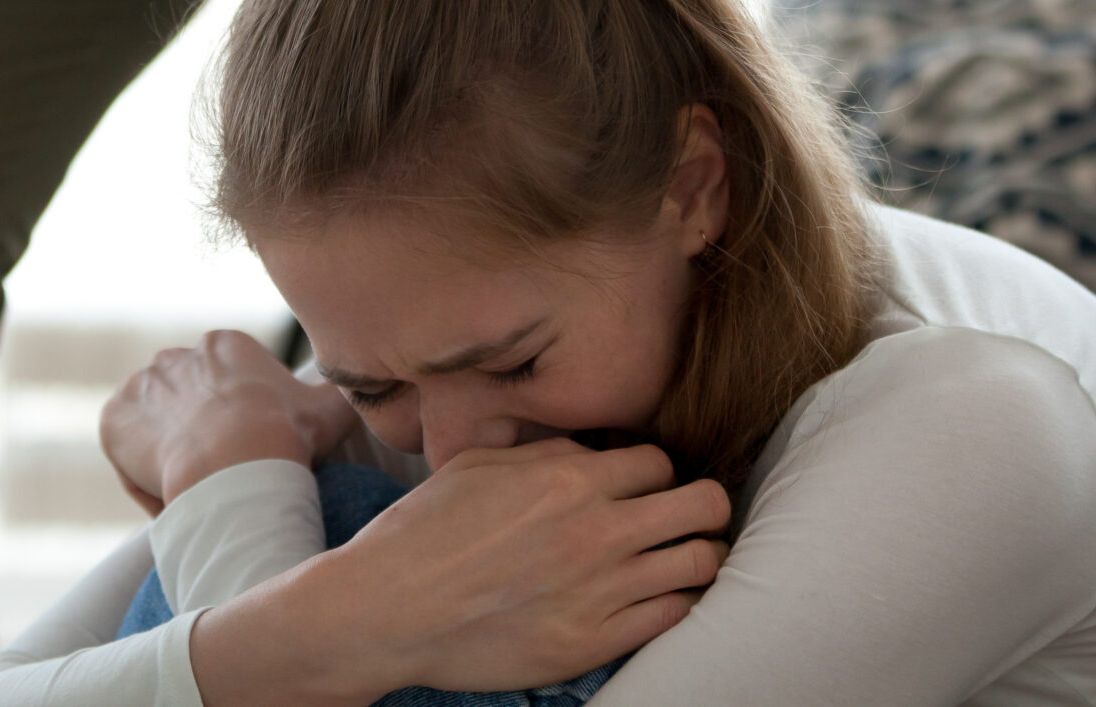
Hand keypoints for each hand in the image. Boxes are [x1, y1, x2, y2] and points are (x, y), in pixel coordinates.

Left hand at [100, 329, 360, 516]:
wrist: (235, 466)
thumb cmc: (288, 435)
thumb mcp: (332, 407)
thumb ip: (344, 392)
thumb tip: (363, 384)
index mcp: (225, 345)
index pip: (227, 387)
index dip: (242, 427)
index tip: (254, 456)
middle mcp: (176, 354)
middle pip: (188, 404)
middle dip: (202, 437)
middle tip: (224, 477)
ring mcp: (140, 385)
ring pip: (157, 429)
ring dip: (172, 456)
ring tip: (200, 493)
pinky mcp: (114, 420)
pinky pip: (128, 453)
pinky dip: (143, 476)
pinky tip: (173, 496)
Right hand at [317, 439, 728, 691]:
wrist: (391, 608)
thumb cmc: (425, 531)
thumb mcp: (479, 464)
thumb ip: (545, 453)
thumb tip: (590, 452)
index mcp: (569, 479)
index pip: (660, 461)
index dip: (656, 471)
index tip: (645, 486)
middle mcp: (598, 530)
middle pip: (703, 505)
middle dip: (702, 506)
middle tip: (685, 516)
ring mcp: (601, 590)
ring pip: (701, 563)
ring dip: (698, 555)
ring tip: (681, 558)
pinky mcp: (594, 642)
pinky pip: (673, 617)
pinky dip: (675, 602)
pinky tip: (654, 598)